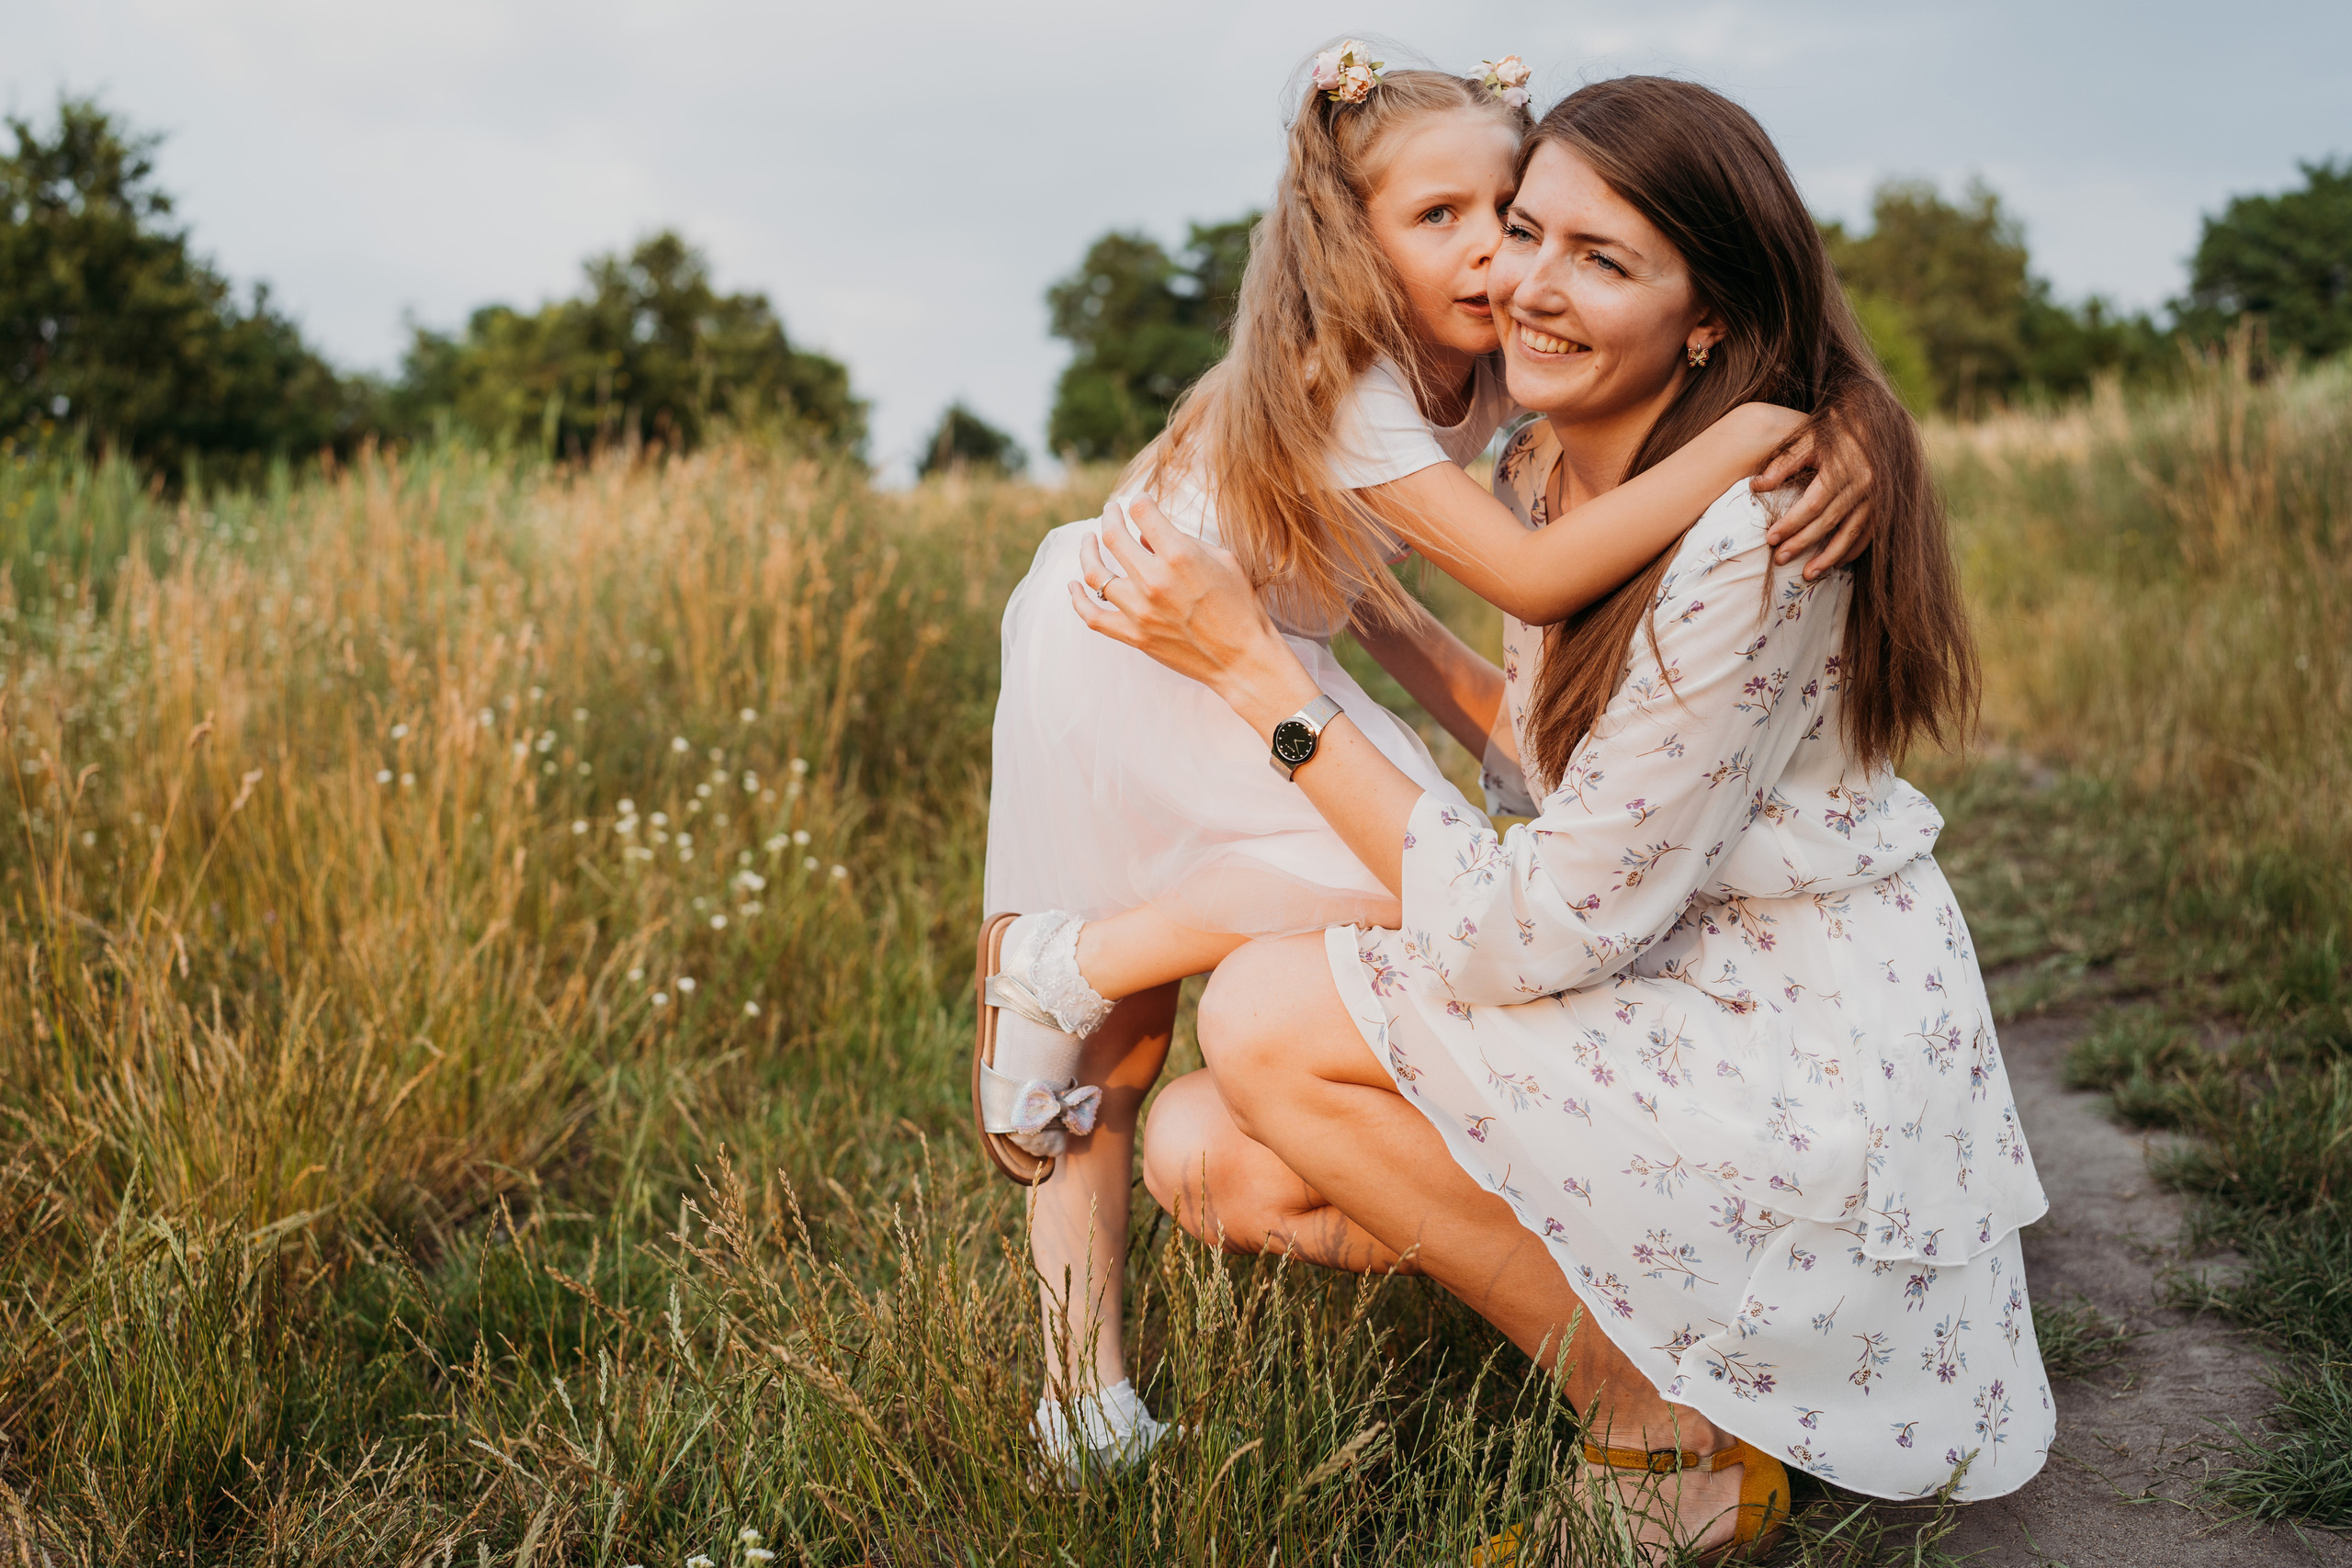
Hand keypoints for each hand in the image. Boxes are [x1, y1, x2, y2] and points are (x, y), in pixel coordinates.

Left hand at [1069, 497, 1318, 729]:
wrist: (1242, 658)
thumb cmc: (1240, 606)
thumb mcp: (1222, 560)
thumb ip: (1183, 541)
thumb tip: (1150, 534)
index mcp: (1179, 555)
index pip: (1141, 512)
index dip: (1138, 501)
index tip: (1138, 502)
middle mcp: (1154, 580)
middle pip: (1113, 537)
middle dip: (1109, 517)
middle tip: (1110, 513)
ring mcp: (1140, 610)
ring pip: (1094, 573)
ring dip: (1087, 551)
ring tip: (1088, 542)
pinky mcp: (1134, 635)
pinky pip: (1092, 616)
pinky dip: (1077, 599)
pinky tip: (1072, 585)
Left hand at [1754, 415, 1875, 579]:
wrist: (1873, 420)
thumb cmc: (1833, 430)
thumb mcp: (1807, 439)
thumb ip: (1783, 463)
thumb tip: (1756, 486)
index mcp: (1842, 468)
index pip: (1813, 504)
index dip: (1792, 524)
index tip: (1771, 538)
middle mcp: (1863, 484)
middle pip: (1829, 522)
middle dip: (1803, 543)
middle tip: (1780, 559)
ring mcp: (1877, 496)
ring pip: (1851, 533)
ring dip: (1830, 556)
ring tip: (1809, 574)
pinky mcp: (1884, 503)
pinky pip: (1869, 533)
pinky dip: (1853, 549)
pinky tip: (1837, 563)